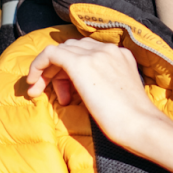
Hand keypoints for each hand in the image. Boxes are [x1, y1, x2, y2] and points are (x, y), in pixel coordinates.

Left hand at [26, 37, 172, 172]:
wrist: (139, 123)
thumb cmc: (132, 118)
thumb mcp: (117, 92)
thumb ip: (103, 83)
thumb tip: (84, 89)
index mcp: (120, 55)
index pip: (88, 52)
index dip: (71, 70)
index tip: (65, 92)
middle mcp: (108, 49)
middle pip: (73, 49)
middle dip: (57, 69)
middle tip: (48, 91)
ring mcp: (95, 54)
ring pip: (61, 50)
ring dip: (47, 69)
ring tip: (38, 89)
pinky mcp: (80, 63)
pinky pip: (50, 54)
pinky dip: (38, 65)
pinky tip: (33, 82)